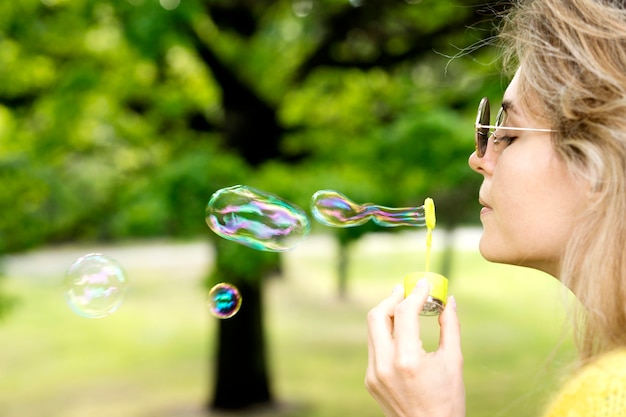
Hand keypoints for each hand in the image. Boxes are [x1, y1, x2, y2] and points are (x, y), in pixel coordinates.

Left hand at [365, 279, 464, 416]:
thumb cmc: (447, 400)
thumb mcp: (454, 362)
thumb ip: (450, 327)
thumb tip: (450, 300)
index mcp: (407, 360)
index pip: (404, 313)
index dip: (415, 293)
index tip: (424, 284)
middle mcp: (384, 365)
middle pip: (377, 316)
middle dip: (392, 299)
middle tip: (406, 291)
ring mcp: (373, 374)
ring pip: (373, 330)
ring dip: (388, 315)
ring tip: (404, 308)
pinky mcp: (369, 380)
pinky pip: (374, 347)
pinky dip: (386, 334)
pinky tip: (400, 333)